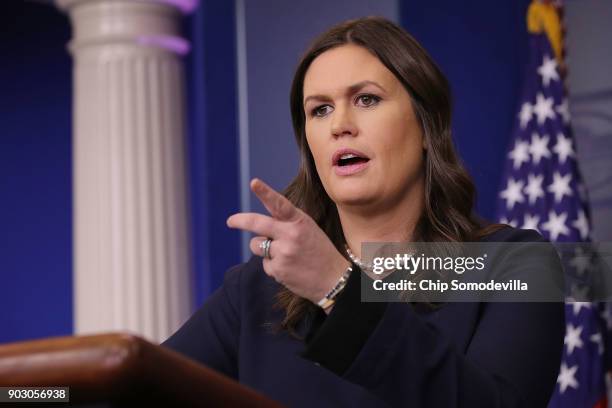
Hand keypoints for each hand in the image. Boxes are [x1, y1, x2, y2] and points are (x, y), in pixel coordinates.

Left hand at [226, 178, 350, 304]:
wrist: (334, 279)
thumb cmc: (320, 252)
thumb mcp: (309, 230)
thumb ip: (287, 224)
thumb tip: (261, 227)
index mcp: (300, 221)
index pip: (280, 204)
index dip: (265, 192)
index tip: (254, 183)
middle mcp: (290, 235)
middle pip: (258, 224)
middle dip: (240, 221)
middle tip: (230, 221)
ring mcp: (283, 253)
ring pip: (257, 245)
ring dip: (263, 248)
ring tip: (285, 255)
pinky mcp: (278, 270)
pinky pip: (265, 264)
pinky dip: (273, 266)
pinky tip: (290, 269)